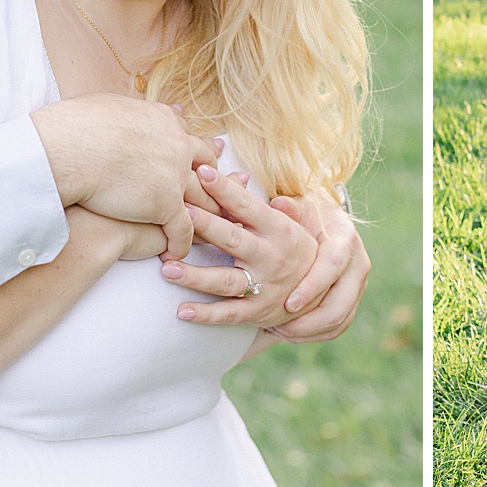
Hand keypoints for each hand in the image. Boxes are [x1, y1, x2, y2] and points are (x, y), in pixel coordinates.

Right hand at [30, 94, 219, 259]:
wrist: (69, 149)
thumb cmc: (74, 128)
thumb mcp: (106, 108)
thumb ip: (121, 113)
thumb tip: (112, 112)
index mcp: (163, 121)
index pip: (187, 137)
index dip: (197, 148)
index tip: (210, 153)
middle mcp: (177, 145)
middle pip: (206, 165)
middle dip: (216, 179)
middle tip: (225, 189)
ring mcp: (176, 175)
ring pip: (202, 199)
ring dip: (207, 216)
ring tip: (212, 229)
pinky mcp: (167, 204)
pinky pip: (183, 228)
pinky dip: (182, 242)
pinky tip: (177, 252)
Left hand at [158, 164, 316, 326]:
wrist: (320, 295)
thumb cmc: (299, 248)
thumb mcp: (300, 221)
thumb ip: (278, 200)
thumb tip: (259, 183)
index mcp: (280, 229)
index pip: (247, 206)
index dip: (224, 188)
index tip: (202, 172)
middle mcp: (271, 257)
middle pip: (232, 239)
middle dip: (205, 225)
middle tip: (178, 213)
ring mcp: (264, 287)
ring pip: (225, 280)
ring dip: (195, 275)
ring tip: (167, 268)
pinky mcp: (257, 312)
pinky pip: (229, 314)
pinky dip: (206, 315)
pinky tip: (182, 311)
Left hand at [265, 196, 369, 343]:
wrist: (325, 223)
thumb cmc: (307, 214)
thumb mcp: (299, 206)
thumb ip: (289, 207)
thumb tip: (279, 205)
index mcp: (346, 239)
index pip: (333, 266)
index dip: (313, 287)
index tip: (289, 304)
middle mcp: (358, 264)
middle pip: (341, 302)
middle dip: (309, 320)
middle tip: (278, 327)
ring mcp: (358, 286)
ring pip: (340, 319)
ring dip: (308, 331)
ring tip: (277, 332)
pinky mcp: (352, 301)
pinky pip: (337, 326)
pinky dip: (313, 335)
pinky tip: (287, 334)